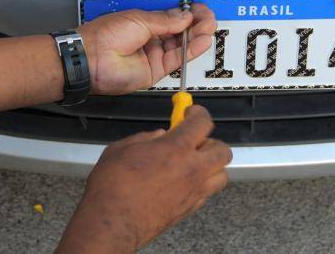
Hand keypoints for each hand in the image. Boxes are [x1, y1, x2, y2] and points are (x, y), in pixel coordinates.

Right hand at [56, 106, 231, 253]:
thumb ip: (145, 138)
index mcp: (176, 148)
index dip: (198, 112)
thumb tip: (158, 135)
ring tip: (194, 162)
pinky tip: (185, 181)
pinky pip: (208, 192)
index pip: (203, 122)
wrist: (112, 223)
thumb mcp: (121, 149)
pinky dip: (202, 184)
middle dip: (210, 140)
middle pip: (222, 149)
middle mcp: (192, 169)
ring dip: (212, 164)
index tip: (191, 112)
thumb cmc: (112, 188)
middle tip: (194, 139)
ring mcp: (194, 191)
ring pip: (222, 173)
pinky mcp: (189, 209)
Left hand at [78, 4, 215, 94]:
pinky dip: (191, 50)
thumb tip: (184, 16)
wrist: (91, 59)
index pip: (173, 17)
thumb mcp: (139, 20)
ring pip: (182, 45)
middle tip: (208, 18)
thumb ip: (166, 20)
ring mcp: (154, 55)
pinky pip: (178, 59)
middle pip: (181, 32)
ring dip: (197, 36)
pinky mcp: (156, 70)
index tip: (200, 9)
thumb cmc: (104, 36)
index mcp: (145, 22)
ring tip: (209, 27)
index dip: (188, 13)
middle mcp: (151, 39)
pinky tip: (201, 41)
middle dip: (196, 24)